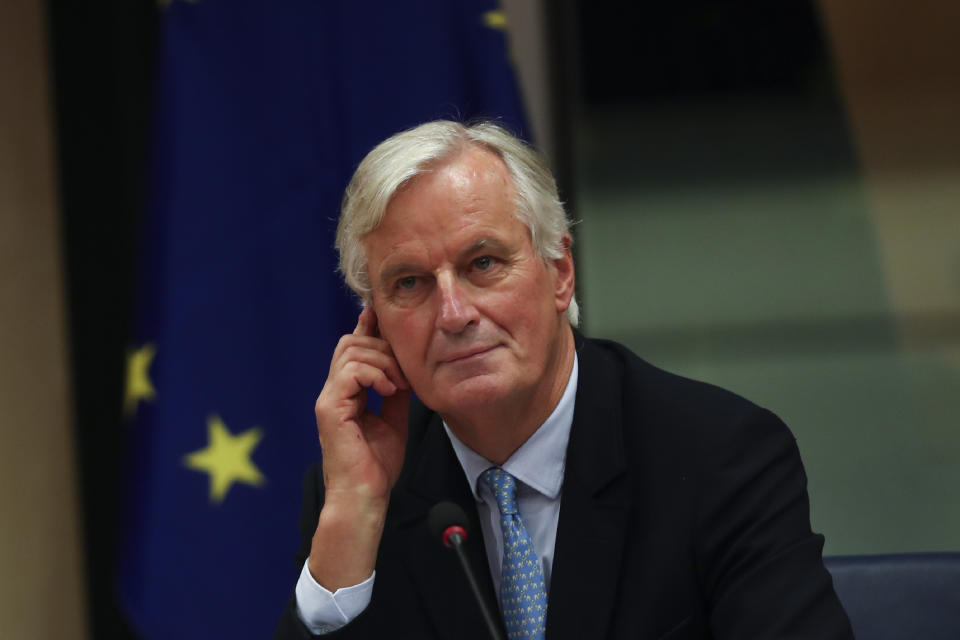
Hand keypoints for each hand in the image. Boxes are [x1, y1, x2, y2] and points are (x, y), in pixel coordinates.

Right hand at [308, 307, 410, 588]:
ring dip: (383, 361)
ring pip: (351, 351)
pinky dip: (374, 373)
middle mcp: (333, 392)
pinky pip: (351, 372)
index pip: (354, 349)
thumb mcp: (393, 420)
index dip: (369, 329)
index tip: (387, 319)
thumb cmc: (376, 467)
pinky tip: (389, 390)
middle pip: (351, 342)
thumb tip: (405, 370)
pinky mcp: (330, 409)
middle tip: (403, 371)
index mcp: (346, 394)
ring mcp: (329, 399)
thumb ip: (394, 393)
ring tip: (398, 385)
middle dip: (382, 346)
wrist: (364, 497)